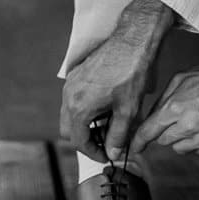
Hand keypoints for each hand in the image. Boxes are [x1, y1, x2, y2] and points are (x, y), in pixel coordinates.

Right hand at [62, 0, 177, 162]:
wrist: (130, 43)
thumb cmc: (130, 74)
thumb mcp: (128, 111)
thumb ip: (118, 136)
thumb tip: (113, 153)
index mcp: (79, 107)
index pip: (78, 141)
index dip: (93, 153)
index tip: (107, 156)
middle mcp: (68, 96)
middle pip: (68, 129)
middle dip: (85, 140)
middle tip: (106, 144)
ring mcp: (70, 84)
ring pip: (69, 114)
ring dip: (85, 125)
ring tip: (109, 126)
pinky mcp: (76, 75)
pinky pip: (72, 100)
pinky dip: (84, 110)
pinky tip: (105, 108)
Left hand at [130, 36, 198, 156]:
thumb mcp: (179, 81)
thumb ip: (163, 101)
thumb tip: (152, 117)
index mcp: (175, 108)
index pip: (148, 132)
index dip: (138, 142)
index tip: (133, 149)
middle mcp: (189, 126)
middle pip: (164, 141)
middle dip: (165, 132)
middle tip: (177, 119)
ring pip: (181, 148)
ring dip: (182, 138)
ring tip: (195, 121)